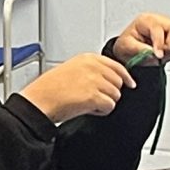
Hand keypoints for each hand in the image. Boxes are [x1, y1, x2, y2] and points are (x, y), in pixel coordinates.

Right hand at [14, 52, 131, 125]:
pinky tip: (89, 109)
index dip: (125, 77)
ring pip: (115, 95)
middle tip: (95, 98)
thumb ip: (92, 70)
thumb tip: (109, 79)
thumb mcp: (72, 69)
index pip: (117, 66)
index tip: (129, 83)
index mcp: (88, 58)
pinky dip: (101, 111)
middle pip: (118, 82)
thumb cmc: (50, 89)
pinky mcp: (94, 96)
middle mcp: (93, 67)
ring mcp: (94, 81)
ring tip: (88, 103)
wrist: (39, 100)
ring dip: (105, 102)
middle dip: (110, 92)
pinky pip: (109, 106)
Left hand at [111, 12, 169, 63]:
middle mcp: (162, 20)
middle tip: (162, 55)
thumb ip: (139, 50)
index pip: (158, 29)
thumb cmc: (129, 44)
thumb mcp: (126, 47)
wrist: (133, 48)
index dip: (160, 44)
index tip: (158, 56)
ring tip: (169, 54)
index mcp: (147, 20)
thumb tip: (153, 54)